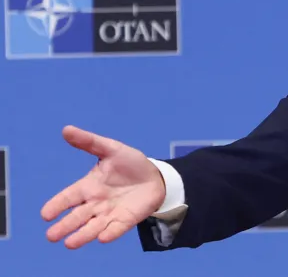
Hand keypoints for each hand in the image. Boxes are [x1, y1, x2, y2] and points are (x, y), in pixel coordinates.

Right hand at [41, 125, 166, 248]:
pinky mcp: (126, 220)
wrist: (156, 177)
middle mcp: (95, 204)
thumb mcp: (111, 149)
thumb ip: (89, 142)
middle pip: (76, 217)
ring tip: (70, 243)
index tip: (45, 214)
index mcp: (88, 187)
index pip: (68, 197)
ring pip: (92, 227)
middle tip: (51, 236)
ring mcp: (110, 213)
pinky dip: (109, 233)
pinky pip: (116, 229)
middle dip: (64, 226)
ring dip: (82, 236)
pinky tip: (102, 238)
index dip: (56, 205)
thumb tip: (66, 129)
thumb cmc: (130, 164)